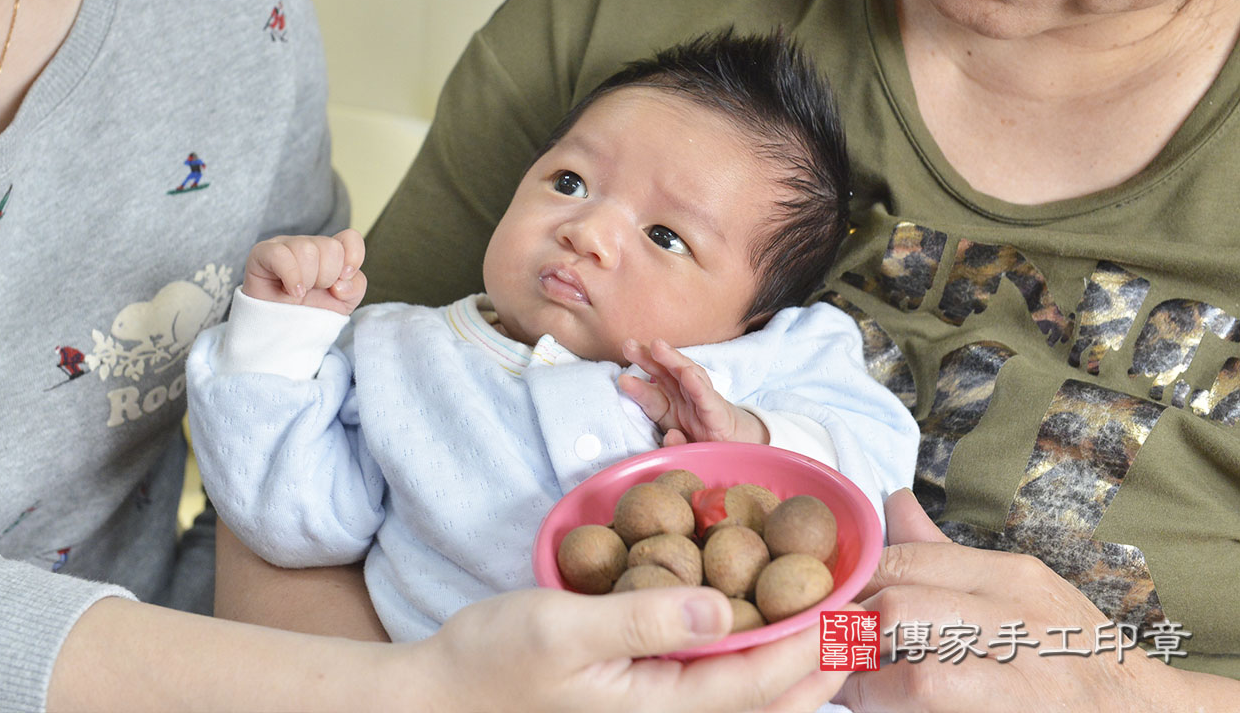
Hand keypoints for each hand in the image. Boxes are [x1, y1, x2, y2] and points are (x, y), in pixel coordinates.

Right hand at [243, 229, 366, 314]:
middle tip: (314, 290)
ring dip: (308, 279)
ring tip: (299, 292)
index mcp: (330, 252)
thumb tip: (342, 282)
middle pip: (331, 247)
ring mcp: (285, 246)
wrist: (282, 333)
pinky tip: (292, 291)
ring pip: (307, 250)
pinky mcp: (262, 253)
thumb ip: (355, 288)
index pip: (350, 237)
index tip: (343, 280)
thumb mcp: (343, 304)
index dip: (353, 257)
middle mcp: (308, 245)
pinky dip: (291, 276)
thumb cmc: (310, 313)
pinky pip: (281, 254)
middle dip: (327, 277)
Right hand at [416, 586, 850, 712]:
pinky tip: (763, 641)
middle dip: (824, 662)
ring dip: (798, 669)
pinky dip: (754, 669)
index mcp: (659, 711)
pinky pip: (716, 696)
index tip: (857, 603)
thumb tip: (724, 607)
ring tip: (837, 631)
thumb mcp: (559, 627)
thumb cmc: (489, 662)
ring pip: (748, 703)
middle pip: (768, 701)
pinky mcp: (640, 710)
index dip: (815, 642)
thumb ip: (641, 617)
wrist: (436, 702)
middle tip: (869, 620)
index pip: (760, 681)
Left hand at [618, 338, 767, 445]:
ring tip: (657, 347)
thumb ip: (675, 445)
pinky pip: (707, 397)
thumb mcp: (683, 447)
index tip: (623, 380)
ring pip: (686, 376)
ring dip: (672, 360)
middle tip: (628, 346)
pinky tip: (688, 373)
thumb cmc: (703, 442)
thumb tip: (671, 436)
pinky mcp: (718, 411)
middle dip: (647, 359)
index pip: (651, 396)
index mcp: (669, 409)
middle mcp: (683, 399)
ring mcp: (701, 402)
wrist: (736, 445)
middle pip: (664, 376)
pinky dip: (698, 385)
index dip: (637, 388)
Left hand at [835, 490, 1194, 711]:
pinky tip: (876, 706)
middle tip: (826, 642)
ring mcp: (1016, 680)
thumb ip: (942, 554)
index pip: (906, 559)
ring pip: (913, 673)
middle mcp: (1015, 620)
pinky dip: (889, 710)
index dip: (854, 581)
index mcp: (1010, 576)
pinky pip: (927, 711)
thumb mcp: (1018, 588)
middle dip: (851, 627)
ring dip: (864, 681)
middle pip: (900, 606)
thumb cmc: (1067, 649)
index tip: (831, 599)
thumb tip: (890, 501)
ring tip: (846, 682)